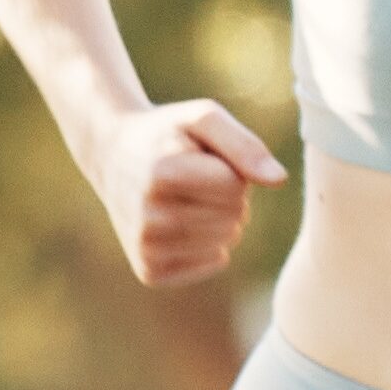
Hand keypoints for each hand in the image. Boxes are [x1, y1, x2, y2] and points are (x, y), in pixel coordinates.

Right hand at [90, 96, 282, 285]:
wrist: (111, 155)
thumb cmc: (168, 134)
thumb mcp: (204, 119)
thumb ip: (245, 144)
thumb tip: (279, 180)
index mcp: (162, 173)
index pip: (236, 187)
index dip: (229, 169)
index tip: (202, 159)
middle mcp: (149, 214)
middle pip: (233, 216)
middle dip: (227, 196)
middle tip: (196, 180)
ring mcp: (146, 246)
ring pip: (226, 241)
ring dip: (220, 219)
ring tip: (190, 198)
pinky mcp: (149, 270)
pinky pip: (213, 263)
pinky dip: (211, 244)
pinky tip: (185, 224)